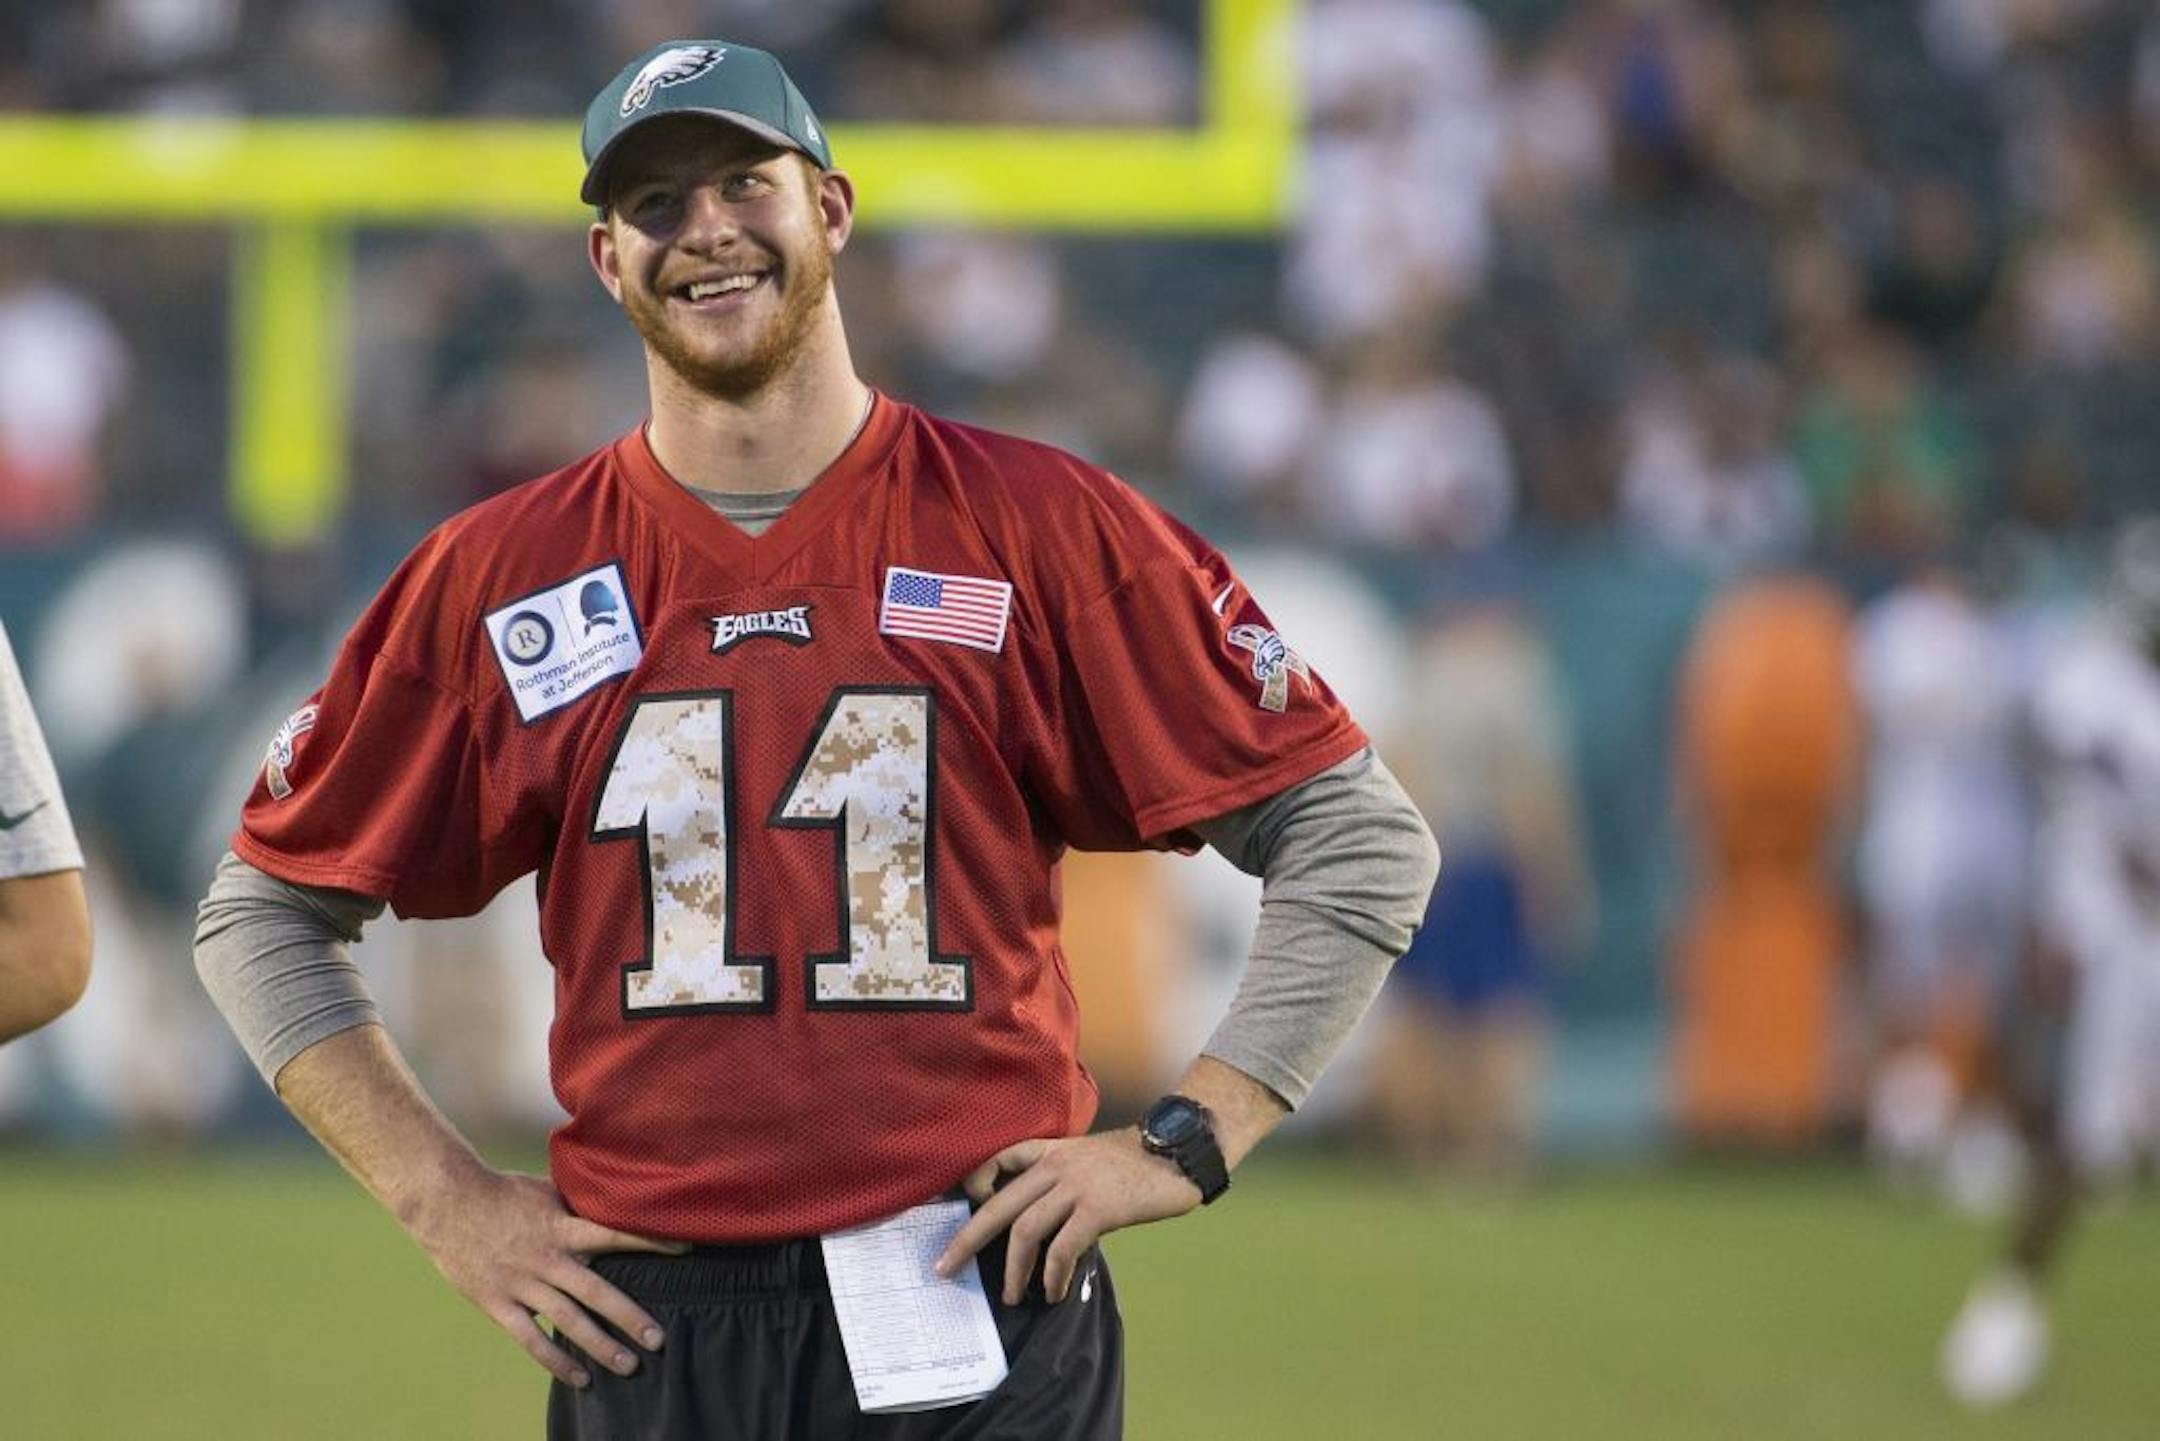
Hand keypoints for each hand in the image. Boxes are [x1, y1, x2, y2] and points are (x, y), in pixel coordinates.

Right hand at [403, 1164, 686, 1387]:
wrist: (446, 1203)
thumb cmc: (502, 1192)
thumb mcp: (547, 1192)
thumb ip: (579, 1207)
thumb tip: (617, 1204)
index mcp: (562, 1227)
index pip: (615, 1234)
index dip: (651, 1241)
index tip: (687, 1249)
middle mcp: (547, 1259)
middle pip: (597, 1292)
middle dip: (630, 1317)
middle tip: (660, 1340)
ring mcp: (522, 1284)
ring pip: (568, 1322)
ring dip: (600, 1346)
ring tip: (629, 1366)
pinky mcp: (498, 1303)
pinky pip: (530, 1339)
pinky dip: (555, 1361)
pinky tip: (579, 1379)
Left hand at [934, 1129, 1199, 1303]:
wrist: (1177, 1153)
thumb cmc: (1135, 1162)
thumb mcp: (1087, 1159)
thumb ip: (1059, 1179)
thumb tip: (1032, 1223)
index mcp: (1051, 1150)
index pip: (998, 1160)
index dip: (974, 1184)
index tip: (962, 1209)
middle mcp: (1056, 1165)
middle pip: (998, 1205)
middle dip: (967, 1239)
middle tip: (946, 1267)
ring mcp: (1076, 1186)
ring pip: (1025, 1232)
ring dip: (1013, 1270)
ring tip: (1011, 1294)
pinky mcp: (1098, 1209)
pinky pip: (1062, 1248)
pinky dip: (1052, 1276)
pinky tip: (1052, 1292)